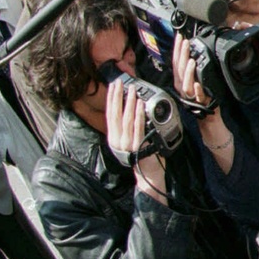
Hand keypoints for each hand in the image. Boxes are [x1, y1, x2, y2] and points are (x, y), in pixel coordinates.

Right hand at [106, 80, 166, 201]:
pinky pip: (138, 128)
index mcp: (114, 138)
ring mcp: (127, 145)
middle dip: (118, 97)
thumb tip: (130, 107)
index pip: (110, 115)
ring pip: (126, 120)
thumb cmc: (142, 155)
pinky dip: (138, 115)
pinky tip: (140, 106)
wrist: (149, 175)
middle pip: (115, 115)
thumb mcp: (131, 140)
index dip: (111, 100)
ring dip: (129, 103)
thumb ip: (128, 127)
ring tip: (132, 91)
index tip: (113, 86)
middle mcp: (117, 141)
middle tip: (121, 84)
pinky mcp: (137, 147)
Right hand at [171, 33, 211, 107]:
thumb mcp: (194, 78)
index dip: (177, 49)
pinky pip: (197, 95)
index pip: (176, 61)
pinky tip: (198, 83)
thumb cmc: (200, 95)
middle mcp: (182, 86)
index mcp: (180, 79)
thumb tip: (193, 52)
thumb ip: (192, 68)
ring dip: (188, 71)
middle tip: (185, 42)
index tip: (179, 37)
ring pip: (185, 82)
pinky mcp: (199, 101)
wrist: (206, 115)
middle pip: (179, 69)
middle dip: (182, 54)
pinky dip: (197, 89)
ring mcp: (189, 94)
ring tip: (191, 60)